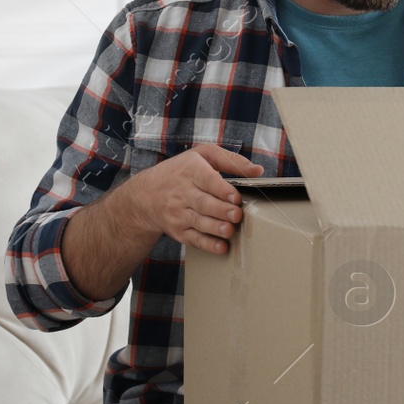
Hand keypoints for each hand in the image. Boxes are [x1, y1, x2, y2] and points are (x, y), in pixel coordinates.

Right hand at [126, 145, 263, 254]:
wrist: (145, 195)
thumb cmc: (181, 171)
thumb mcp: (203, 156)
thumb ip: (231, 160)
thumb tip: (258, 171)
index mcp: (190, 171)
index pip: (206, 180)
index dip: (222, 189)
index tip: (236, 197)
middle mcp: (182, 193)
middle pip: (203, 203)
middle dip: (220, 210)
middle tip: (236, 215)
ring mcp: (179, 214)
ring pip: (198, 222)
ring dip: (215, 228)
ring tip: (230, 231)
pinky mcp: (178, 230)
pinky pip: (193, 239)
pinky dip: (208, 245)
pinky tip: (221, 247)